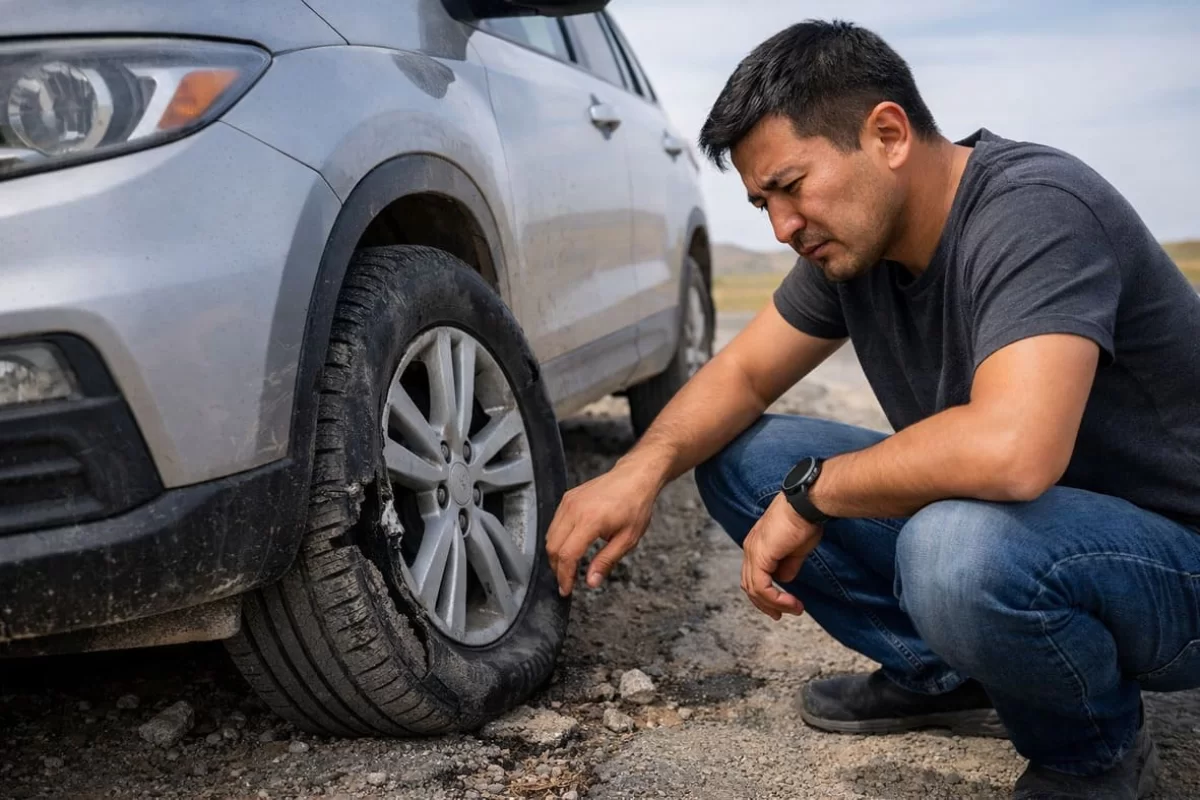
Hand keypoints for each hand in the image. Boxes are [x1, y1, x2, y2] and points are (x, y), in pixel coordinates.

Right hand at [545, 461, 659, 596]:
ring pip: (550, 536)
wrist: (635, 477)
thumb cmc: (635, 505)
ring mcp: (568, 502)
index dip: (564, 576)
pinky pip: (554, 524)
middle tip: (567, 582)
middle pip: (553, 547)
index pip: (567, 554)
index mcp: (591, 520)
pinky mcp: (567, 498)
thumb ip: (606, 561)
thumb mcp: (627, 539)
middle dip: (557, 568)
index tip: (566, 589)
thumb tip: (591, 581)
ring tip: (568, 567)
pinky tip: (569, 548)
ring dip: (556, 555)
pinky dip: (557, 539)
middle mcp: (575, 509)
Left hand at [741, 492, 823, 619]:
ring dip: (774, 604)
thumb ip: (788, 565)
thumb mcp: (797, 549)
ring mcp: (752, 552)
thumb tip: (785, 580)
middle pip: (750, 585)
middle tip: (781, 615)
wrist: (807, 505)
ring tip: (794, 609)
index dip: (766, 594)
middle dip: (766, 604)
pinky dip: (775, 599)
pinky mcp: (759, 556)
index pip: (753, 576)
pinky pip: (761, 587)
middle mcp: (750, 548)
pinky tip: (790, 603)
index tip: (783, 606)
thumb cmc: (805, 520)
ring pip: (754, 589)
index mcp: (757, 545)